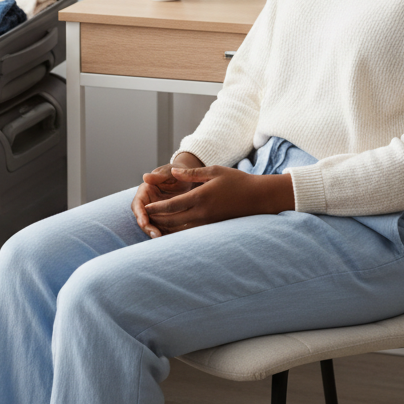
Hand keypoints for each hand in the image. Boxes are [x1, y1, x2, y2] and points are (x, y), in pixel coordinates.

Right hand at [131, 153, 204, 237]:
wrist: (187, 177)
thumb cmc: (176, 171)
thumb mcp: (169, 172)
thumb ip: (159, 176)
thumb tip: (145, 177)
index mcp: (145, 192)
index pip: (138, 205)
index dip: (140, 214)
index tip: (143, 222)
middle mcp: (147, 204)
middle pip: (143, 219)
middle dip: (148, 228)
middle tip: (156, 236)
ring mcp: (155, 212)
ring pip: (152, 225)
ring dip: (156, 233)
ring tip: (164, 241)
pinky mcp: (164, 218)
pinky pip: (163, 228)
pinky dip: (166, 234)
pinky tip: (174, 239)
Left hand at [144, 166, 294, 234]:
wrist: (258, 198)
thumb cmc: (237, 181)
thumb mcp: (214, 171)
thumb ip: (192, 174)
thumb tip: (173, 172)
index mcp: (200, 197)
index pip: (172, 206)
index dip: (156, 208)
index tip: (145, 207)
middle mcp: (202, 213)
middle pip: (173, 220)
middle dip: (157, 220)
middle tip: (144, 218)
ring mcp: (208, 222)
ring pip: (181, 229)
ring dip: (167, 228)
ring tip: (154, 225)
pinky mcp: (213, 227)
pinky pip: (191, 232)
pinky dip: (179, 232)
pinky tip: (173, 230)